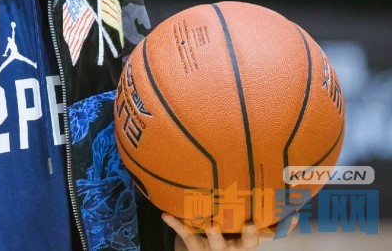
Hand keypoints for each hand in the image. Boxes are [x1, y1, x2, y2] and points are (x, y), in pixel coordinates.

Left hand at [162, 214, 298, 249]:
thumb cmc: (231, 237)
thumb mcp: (248, 234)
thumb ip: (268, 224)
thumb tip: (294, 211)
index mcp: (244, 244)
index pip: (258, 239)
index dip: (268, 231)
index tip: (278, 221)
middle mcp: (230, 248)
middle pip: (240, 245)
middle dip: (245, 236)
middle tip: (248, 225)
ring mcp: (211, 248)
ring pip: (213, 243)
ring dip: (213, 234)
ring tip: (212, 225)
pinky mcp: (193, 245)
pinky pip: (184, 234)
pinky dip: (175, 224)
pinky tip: (165, 214)